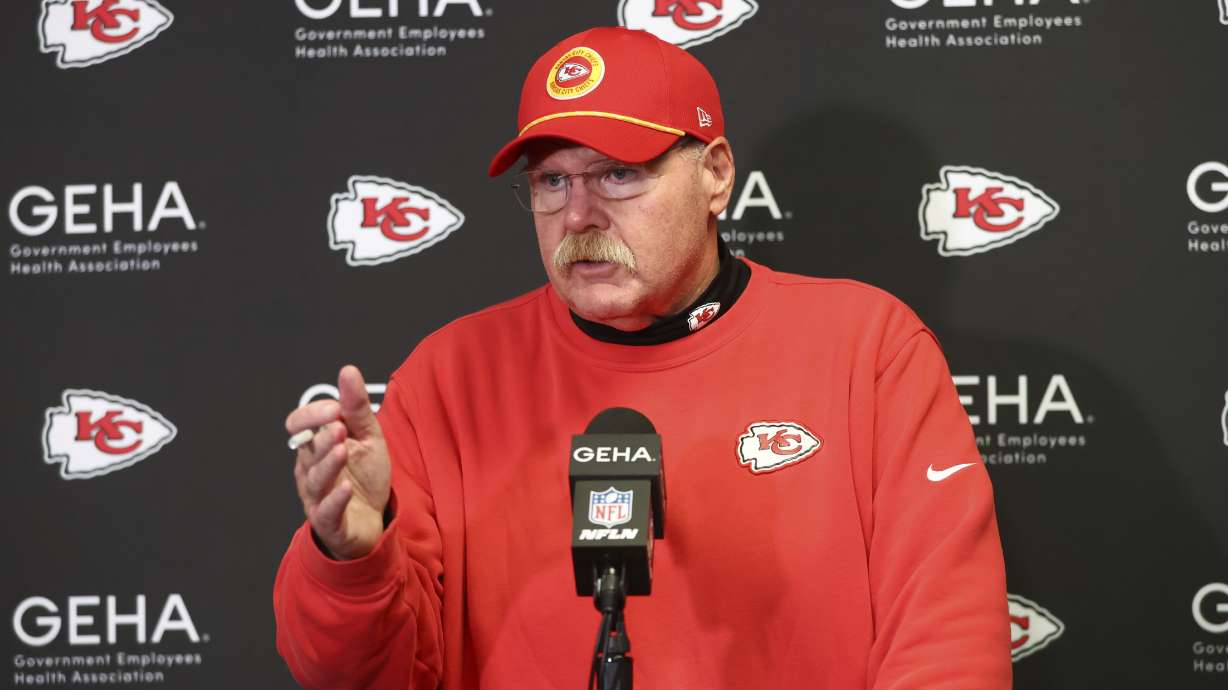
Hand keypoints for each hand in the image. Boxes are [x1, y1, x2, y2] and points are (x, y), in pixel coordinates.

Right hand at [286, 365, 389, 559]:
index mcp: (316, 445)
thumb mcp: (368, 436)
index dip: (312, 415)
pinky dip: (335, 499)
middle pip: (307, 450)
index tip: (335, 408)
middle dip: (323, 438)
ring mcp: (316, 496)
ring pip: (315, 479)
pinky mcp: (329, 520)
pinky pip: (326, 510)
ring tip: (342, 450)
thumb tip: (348, 371)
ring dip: (328, 464)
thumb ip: (356, 407)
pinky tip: (346, 488)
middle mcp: (310, 469)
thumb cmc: (364, 476)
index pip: (298, 424)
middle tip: (340, 427)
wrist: (373, 520)